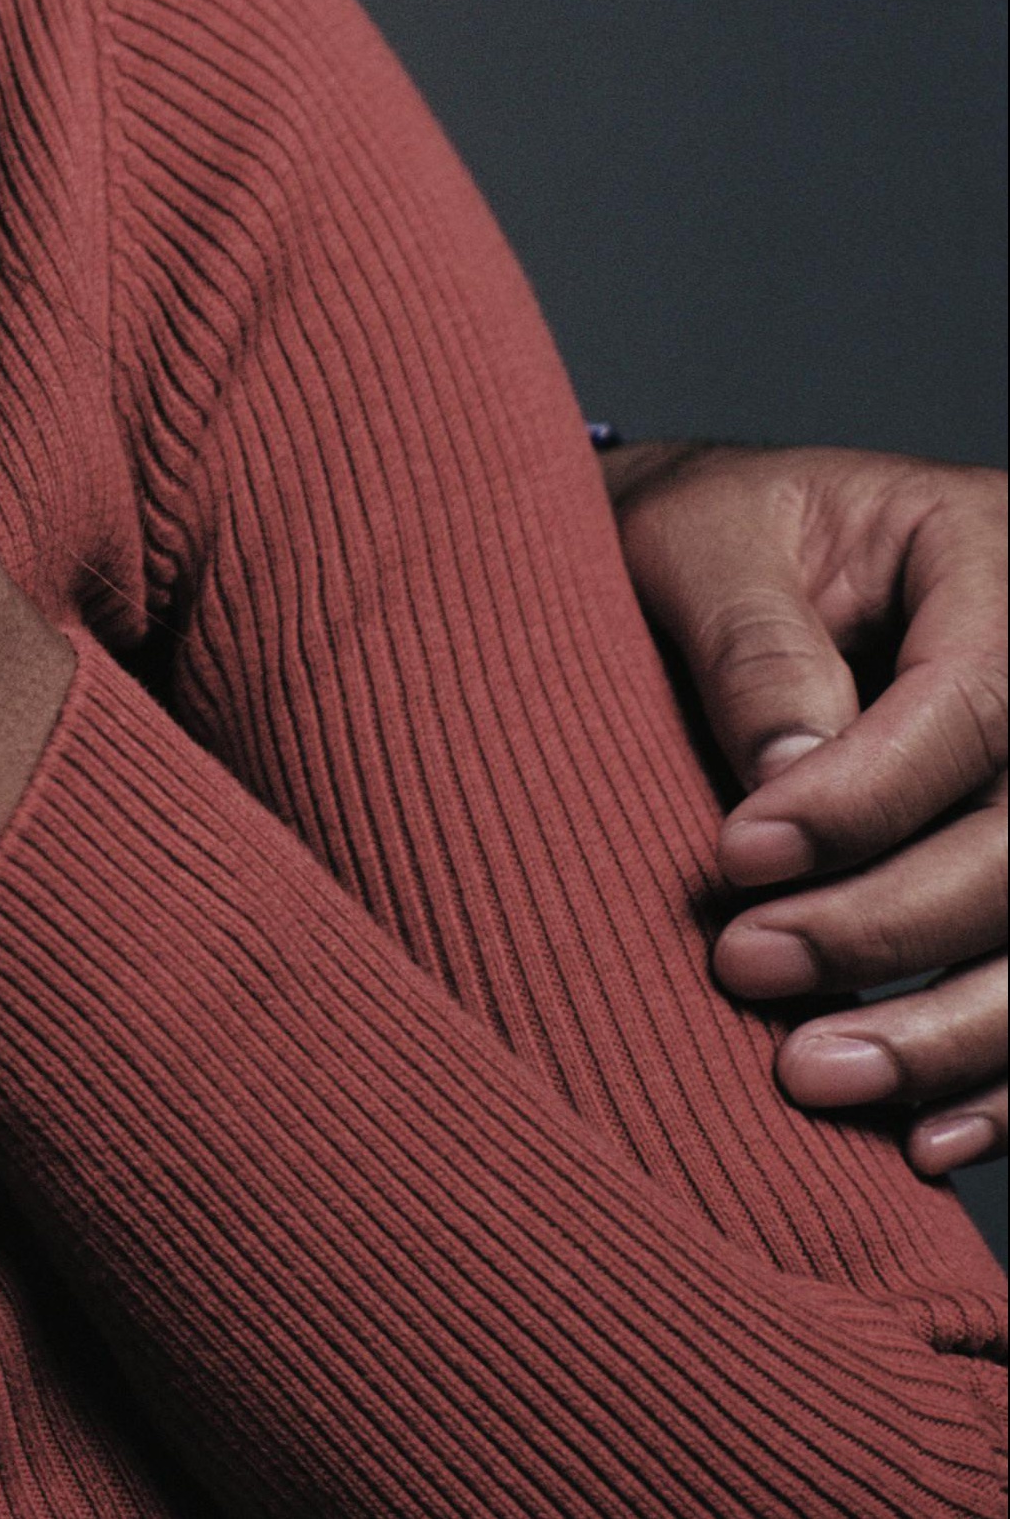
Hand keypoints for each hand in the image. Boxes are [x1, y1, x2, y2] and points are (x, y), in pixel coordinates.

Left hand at [611, 441, 1005, 1176]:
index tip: (737, 859)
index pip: (975, 704)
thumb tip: (788, 775)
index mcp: (988, 552)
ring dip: (953, 1028)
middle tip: (746, 970)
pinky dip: (1004, 1082)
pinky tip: (928, 1136)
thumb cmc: (693, 536)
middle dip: (893, 923)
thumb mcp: (698, 536)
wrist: (698, 559)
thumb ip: (751, 642)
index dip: (865, 798)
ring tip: (816, 1077)